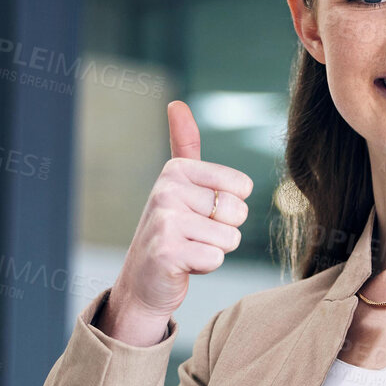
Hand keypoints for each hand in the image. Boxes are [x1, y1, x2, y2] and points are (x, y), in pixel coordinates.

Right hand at [100, 100, 252, 344]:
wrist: (144, 281)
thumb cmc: (171, 231)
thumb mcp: (178, 185)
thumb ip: (183, 145)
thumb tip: (176, 104)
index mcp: (176, 170)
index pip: (242, 187)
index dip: (229, 208)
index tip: (200, 214)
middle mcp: (167, 190)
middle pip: (237, 212)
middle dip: (223, 231)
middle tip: (194, 236)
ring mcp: (165, 221)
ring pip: (230, 237)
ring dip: (214, 250)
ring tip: (187, 248)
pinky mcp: (167, 252)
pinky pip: (216, 258)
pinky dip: (205, 267)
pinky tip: (183, 264)